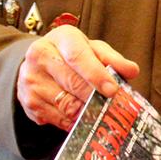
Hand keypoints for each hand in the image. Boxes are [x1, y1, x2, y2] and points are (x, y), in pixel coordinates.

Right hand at [16, 25, 139, 130]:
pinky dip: (73, 121)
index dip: (96, 75)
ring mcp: (31, 80)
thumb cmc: (73, 53)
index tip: (112, 90)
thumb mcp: (93, 49)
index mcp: (60, 38)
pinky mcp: (28, 102)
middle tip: (111, 106)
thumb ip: (112, 59)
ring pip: (65, 104)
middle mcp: (40, 56)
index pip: (78, 57)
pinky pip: (57, 118)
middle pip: (72, 82)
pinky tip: (82, 116)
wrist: (40, 61)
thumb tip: (132, 71)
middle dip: (94, 97)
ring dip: (86, 112)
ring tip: (99, 112)